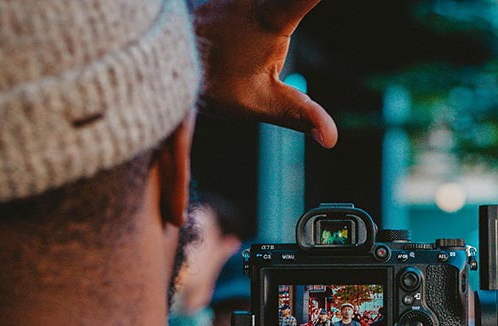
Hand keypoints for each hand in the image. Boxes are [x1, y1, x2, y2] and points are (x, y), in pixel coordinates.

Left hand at [192, 0, 337, 147]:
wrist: (165, 64)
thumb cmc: (215, 83)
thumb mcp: (259, 103)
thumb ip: (299, 114)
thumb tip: (332, 139)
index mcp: (269, 19)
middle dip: (291, 1)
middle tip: (288, 19)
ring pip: (266, 0)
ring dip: (277, 4)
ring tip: (257, 48)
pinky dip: (259, 5)